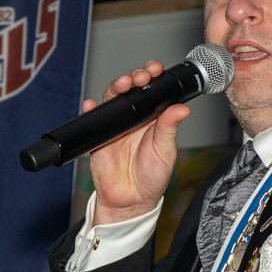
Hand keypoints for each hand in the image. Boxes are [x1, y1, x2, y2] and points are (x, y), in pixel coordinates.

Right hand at [86, 62, 190, 224]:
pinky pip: (92, 119)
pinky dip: (90, 110)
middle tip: (140, 76)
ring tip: (122, 84)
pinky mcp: (99, 136)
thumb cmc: (152, 177)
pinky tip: (92, 104)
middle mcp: (134, 117)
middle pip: (130, 88)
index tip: (155, 70)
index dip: (152, 76)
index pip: (152, 90)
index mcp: (153, 117)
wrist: (131, 201)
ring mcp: (116, 125)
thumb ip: (169, 128)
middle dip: (134, 76)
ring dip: (115, 87)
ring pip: (112, 98)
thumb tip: (181, 109)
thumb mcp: (165, 151)